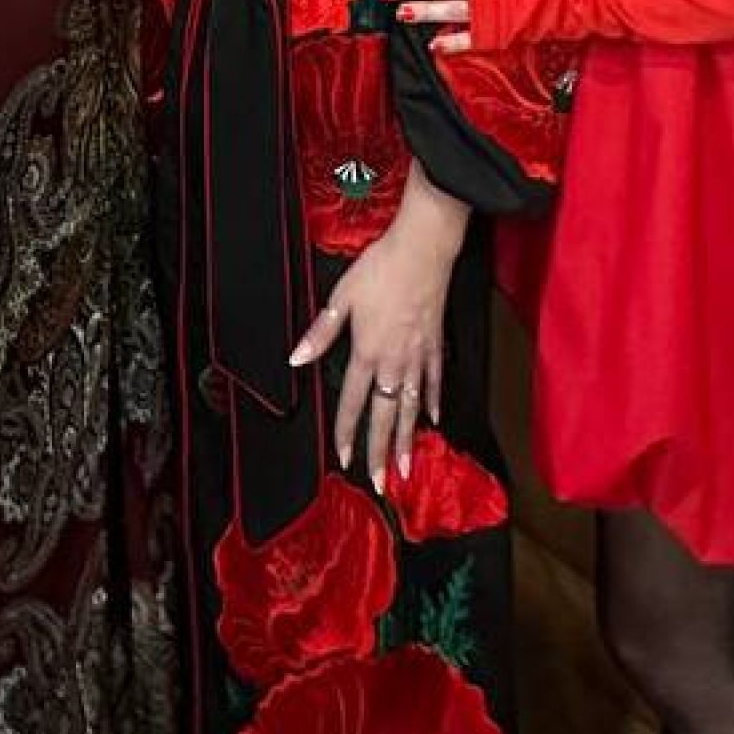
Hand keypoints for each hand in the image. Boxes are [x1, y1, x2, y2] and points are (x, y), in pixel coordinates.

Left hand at [288, 171, 467, 492]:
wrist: (423, 250)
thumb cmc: (380, 269)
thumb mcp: (342, 297)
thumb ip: (321, 332)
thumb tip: (297, 358)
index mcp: (367, 352)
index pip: (353, 402)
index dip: (346, 432)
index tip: (343, 457)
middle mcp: (394, 362)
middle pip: (385, 416)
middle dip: (380, 452)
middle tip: (380, 483)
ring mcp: (418, 356)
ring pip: (412, 408)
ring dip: (408, 439)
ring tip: (406, 467)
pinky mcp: (436, 345)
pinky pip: (435, 382)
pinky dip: (435, 402)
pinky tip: (435, 420)